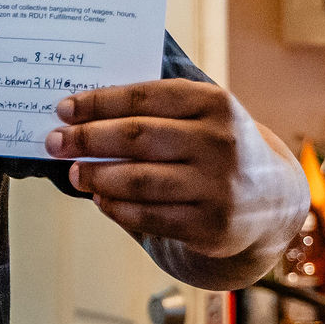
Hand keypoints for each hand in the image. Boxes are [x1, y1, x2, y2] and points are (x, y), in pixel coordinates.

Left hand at [46, 79, 307, 287]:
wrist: (270, 201)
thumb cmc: (214, 149)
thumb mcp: (201, 117)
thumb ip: (154, 111)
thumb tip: (79, 115)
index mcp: (216, 103)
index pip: (144, 97)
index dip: (98, 102)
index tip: (63, 109)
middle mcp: (220, 142)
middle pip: (136, 137)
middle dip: (87, 139)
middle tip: (54, 141)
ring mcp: (218, 186)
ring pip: (138, 180)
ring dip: (96, 176)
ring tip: (73, 173)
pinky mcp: (212, 226)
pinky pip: (148, 216)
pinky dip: (116, 207)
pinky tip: (100, 198)